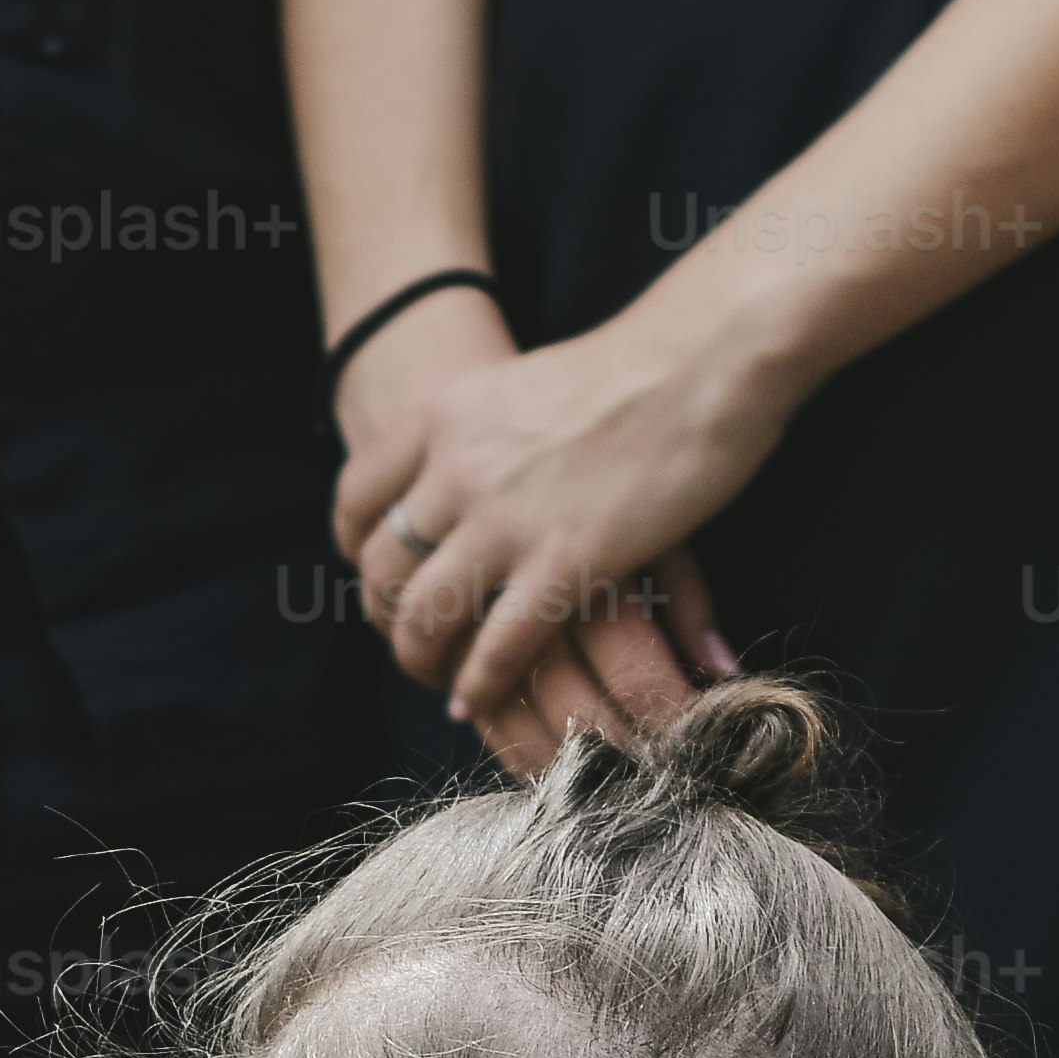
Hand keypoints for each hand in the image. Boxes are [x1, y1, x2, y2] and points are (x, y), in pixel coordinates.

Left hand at [338, 301, 786, 746]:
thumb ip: (480, 434)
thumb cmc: (632, 369)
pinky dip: (480, 685)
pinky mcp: (562, 564)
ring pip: (425, 618)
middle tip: (414, 641)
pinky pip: (494, 648)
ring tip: (441, 681)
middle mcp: (456, 468)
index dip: (358, 550)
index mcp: (441, 416)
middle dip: (388, 618)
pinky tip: (481, 699)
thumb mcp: (519, 387)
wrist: (700, 358)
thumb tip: (463, 477)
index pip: (357, 498)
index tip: (381, 577)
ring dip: (424, 662)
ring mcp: (504, 519)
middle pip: (383, 569)